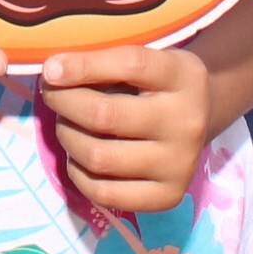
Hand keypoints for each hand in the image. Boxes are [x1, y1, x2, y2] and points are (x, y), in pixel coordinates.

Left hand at [38, 44, 212, 213]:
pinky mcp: (169, 196)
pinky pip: (104, 193)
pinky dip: (78, 173)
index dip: (84, 66)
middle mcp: (187, 122)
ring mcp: (180, 164)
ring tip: (67, 124)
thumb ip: (105, 59)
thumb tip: (53, 72)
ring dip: (68, 137)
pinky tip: (79, 156)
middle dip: (64, 102)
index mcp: (183, 76)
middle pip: (105, 115)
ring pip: (99, 157)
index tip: (50, 68)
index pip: (130, 64)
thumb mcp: (145, 56)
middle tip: (53, 95)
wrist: (202, 117)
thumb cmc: (157, 81)